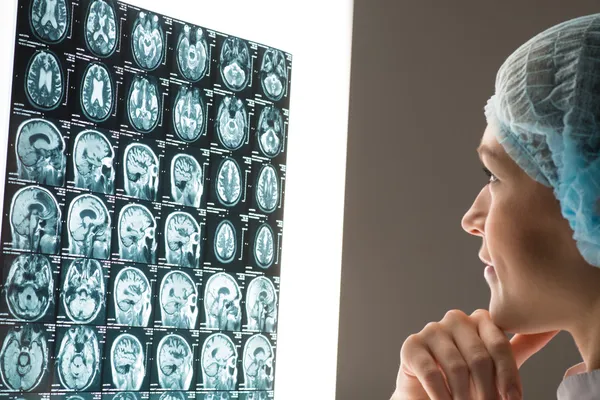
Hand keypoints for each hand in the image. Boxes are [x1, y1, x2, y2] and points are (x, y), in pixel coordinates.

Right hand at [391, 309, 558, 399]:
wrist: (426, 395)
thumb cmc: (465, 380)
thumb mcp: (494, 366)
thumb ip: (516, 348)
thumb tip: (548, 329)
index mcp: (478, 320)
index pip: (500, 343)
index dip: (508, 376)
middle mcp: (454, 320)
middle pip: (479, 356)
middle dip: (486, 391)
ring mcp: (431, 330)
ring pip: (456, 366)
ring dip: (464, 396)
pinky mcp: (411, 346)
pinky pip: (430, 372)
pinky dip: (441, 395)